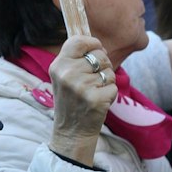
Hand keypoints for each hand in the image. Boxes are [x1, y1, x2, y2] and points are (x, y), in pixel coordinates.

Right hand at [47, 34, 117, 165]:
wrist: (71, 131)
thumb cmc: (72, 100)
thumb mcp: (64, 77)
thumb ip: (75, 58)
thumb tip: (95, 43)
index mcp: (58, 65)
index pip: (78, 40)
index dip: (93, 43)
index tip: (96, 50)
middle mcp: (68, 74)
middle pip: (99, 55)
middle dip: (103, 65)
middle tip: (93, 80)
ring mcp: (81, 87)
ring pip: (108, 71)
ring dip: (106, 81)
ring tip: (94, 92)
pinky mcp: (95, 99)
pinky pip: (114, 86)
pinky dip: (111, 94)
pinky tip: (99, 101)